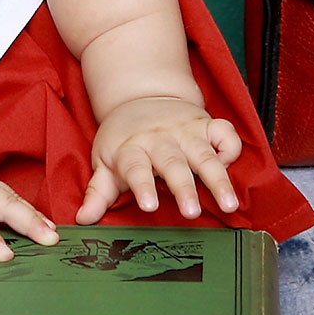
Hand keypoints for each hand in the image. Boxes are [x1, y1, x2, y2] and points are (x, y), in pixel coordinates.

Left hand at [79, 96, 241, 223]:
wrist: (140, 95)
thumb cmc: (123, 139)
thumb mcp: (105, 162)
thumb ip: (98, 192)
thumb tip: (83, 219)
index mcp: (132, 149)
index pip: (136, 168)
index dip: (142, 186)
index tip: (149, 206)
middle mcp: (159, 138)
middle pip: (173, 163)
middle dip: (184, 188)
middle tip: (191, 212)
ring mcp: (185, 130)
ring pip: (204, 154)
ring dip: (217, 178)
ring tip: (229, 203)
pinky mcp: (205, 123)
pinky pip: (224, 133)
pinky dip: (230, 148)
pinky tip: (229, 166)